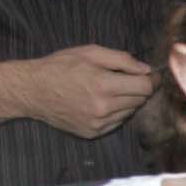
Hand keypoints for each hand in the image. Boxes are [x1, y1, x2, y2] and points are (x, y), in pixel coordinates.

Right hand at [19, 45, 156, 139]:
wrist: (33, 90)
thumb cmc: (61, 66)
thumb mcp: (90, 52)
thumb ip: (122, 59)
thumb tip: (147, 70)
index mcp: (103, 85)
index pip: (145, 87)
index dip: (152, 80)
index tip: (153, 75)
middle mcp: (103, 108)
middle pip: (140, 100)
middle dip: (138, 88)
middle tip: (126, 78)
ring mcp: (98, 123)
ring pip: (130, 112)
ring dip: (127, 100)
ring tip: (109, 88)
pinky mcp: (93, 133)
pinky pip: (117, 122)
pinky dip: (115, 112)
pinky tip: (101, 101)